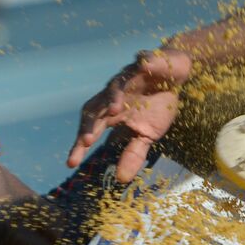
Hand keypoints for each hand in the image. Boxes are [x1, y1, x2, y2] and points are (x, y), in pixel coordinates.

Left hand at [67, 48, 192, 181]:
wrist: (173, 77)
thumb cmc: (156, 106)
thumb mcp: (147, 135)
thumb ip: (133, 154)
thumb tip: (121, 179)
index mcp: (111, 116)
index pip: (91, 132)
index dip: (80, 146)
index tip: (71, 164)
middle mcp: (111, 98)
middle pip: (95, 112)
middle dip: (90, 126)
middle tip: (87, 141)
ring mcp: (125, 80)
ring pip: (112, 89)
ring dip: (112, 98)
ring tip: (115, 111)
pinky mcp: (141, 64)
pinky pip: (140, 64)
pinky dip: (142, 66)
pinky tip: (143, 67)